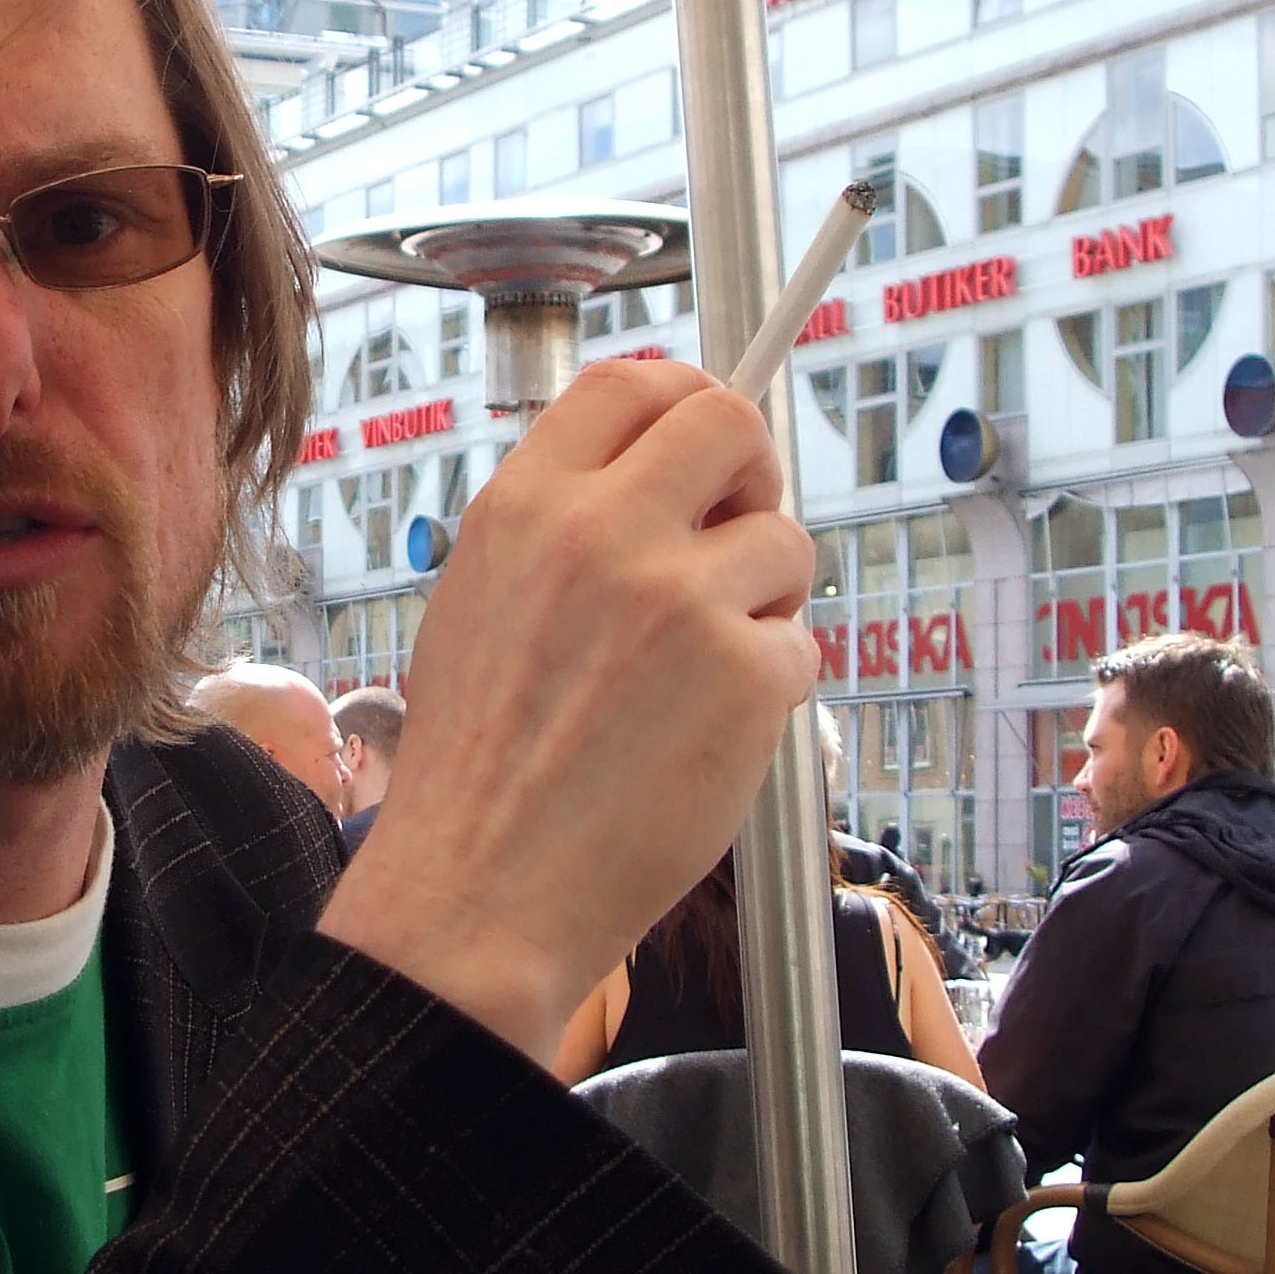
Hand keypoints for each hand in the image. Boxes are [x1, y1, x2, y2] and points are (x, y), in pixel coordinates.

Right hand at [317, 360, 815, 1064]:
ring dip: (764, 600)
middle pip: (729, 421)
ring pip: (783, 542)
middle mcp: (602, 533)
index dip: (683, 397)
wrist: (478, 891)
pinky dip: (769, 688)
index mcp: (523, 508)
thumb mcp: (477, 604)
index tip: (703, 436)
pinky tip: (702, 736)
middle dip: (752, 469)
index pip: (629, 382)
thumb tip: (658, 479)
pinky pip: (799, 646)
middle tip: (738, 525)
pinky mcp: (745, 674)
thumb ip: (559, 529)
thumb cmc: (475, 770)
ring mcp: (680, 600)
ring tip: (698, 673)